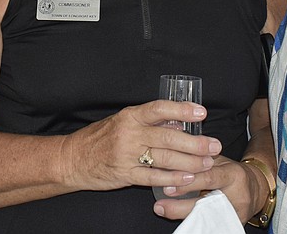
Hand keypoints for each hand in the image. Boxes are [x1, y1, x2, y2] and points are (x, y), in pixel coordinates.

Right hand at [60, 99, 221, 192]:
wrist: (73, 158)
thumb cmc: (100, 138)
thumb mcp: (123, 122)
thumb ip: (149, 122)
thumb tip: (178, 121)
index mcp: (130, 116)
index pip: (159, 109)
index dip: (182, 109)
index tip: (201, 112)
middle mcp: (129, 133)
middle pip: (167, 136)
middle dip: (195, 142)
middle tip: (214, 145)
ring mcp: (126, 155)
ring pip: (164, 157)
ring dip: (189, 161)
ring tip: (206, 163)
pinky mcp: (125, 174)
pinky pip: (153, 177)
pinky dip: (171, 179)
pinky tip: (186, 178)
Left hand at [153, 156, 261, 222]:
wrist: (256, 188)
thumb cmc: (232, 172)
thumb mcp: (220, 161)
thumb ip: (200, 159)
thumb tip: (171, 157)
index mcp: (232, 174)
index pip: (209, 178)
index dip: (188, 183)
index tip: (166, 186)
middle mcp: (235, 195)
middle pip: (206, 203)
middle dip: (180, 206)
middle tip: (160, 206)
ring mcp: (235, 212)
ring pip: (206, 217)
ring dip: (182, 215)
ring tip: (164, 211)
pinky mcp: (233, 223)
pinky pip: (211, 224)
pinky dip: (195, 223)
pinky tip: (181, 221)